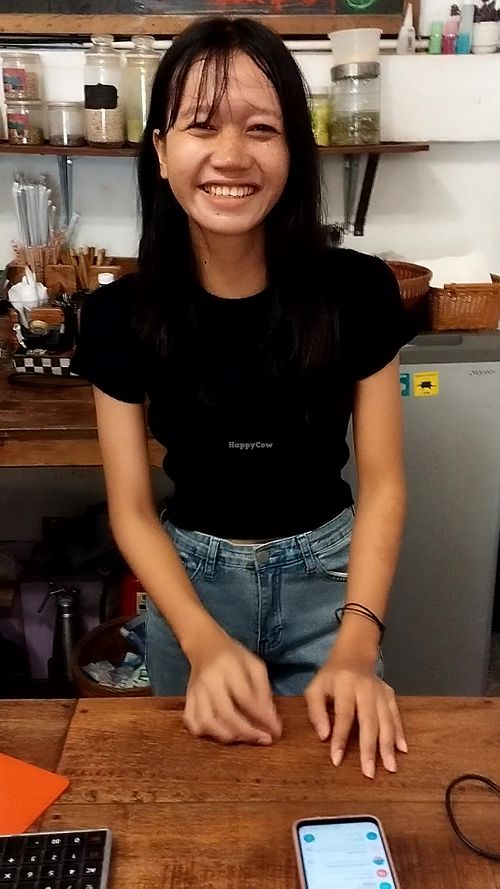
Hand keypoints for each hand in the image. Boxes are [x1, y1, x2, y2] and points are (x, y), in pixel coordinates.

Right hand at [183, 629, 281, 746]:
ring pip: (206, 722)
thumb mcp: (255, 666)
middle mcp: (209, 682)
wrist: (205, 647)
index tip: (276, 731)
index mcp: (228, 668)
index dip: (262, 717)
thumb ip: (264, 692)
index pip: (245, 697)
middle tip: (264, 740)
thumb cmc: (234, 658)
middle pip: (225, 713)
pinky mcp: (187, 700)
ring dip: (228, 736)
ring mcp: (195, 693)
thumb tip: (272, 723)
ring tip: (244, 738)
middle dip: (247, 732)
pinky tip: (221, 733)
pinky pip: (192, 723)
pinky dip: (206, 734)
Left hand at [305, 652, 407, 778]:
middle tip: (370, 773)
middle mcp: (366, 688)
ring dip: (388, 746)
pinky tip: (402, 750)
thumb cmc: (331, 677)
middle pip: (369, 721)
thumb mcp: (315, 688)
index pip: (344, 715)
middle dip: (369, 749)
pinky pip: (396, 716)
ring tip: (390, 767)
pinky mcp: (390, 694)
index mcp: (345, 685)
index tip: (337, 760)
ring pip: (386, 720)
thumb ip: (316, 712)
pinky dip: (400, 733)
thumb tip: (324, 737)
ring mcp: (380, 691)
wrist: (353, 656)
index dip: (340, 738)